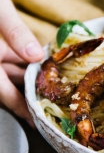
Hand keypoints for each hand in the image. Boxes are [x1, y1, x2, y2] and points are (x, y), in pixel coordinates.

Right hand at [0, 0, 44, 127]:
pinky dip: (20, 61)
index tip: (35, 122)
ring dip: (26, 78)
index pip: (1, 91)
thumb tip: (36, 55)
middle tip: (50, 103)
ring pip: (6, 72)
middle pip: (4, 85)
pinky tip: (37, 62)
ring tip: (50, 85)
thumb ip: (14, 31)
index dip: (18, 108)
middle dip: (26, 94)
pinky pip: (6, 59)